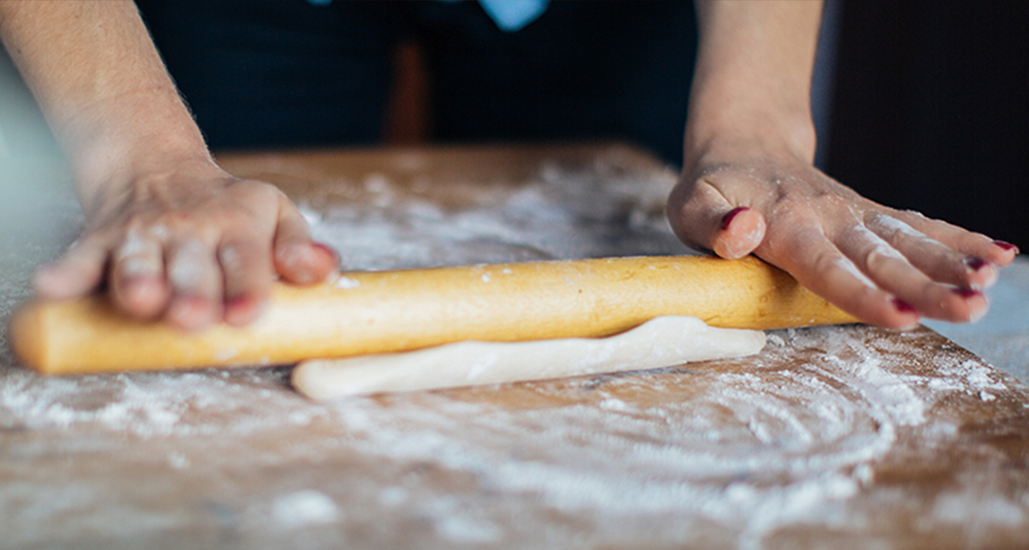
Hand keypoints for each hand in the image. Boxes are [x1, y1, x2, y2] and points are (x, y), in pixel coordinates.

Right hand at [33, 158, 336, 330]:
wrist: (158, 168)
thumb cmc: (229, 207)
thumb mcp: (274, 214)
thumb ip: (298, 247)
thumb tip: (326, 270)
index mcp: (237, 228)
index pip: (247, 260)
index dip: (248, 287)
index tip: (247, 315)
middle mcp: (190, 231)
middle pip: (192, 267)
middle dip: (192, 293)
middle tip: (192, 318)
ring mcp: (143, 235)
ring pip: (137, 261)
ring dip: (138, 282)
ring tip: (139, 302)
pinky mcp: (101, 240)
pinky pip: (81, 257)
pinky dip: (65, 273)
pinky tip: (52, 288)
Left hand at [667, 143, 1018, 328]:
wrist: (744, 142)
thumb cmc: (713, 187)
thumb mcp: (690, 205)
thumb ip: (711, 223)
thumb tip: (741, 230)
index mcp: (786, 225)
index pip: (827, 266)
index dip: (862, 293)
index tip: (900, 315)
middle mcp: (829, 218)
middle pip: (882, 258)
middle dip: (928, 285)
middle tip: (971, 307)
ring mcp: (855, 214)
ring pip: (909, 240)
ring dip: (953, 262)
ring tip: (992, 283)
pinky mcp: (870, 213)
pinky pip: (918, 224)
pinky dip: (959, 238)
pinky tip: (1001, 255)